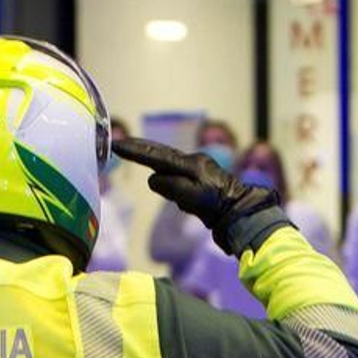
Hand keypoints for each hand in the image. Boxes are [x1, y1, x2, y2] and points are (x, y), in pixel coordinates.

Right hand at [113, 137, 279, 251]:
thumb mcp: (191, 198)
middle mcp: (194, 162)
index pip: (157, 155)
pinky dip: (170, 180)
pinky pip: (178, 177)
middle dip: (141, 150)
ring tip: (139, 160)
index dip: (135, 151)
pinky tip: (173, 191)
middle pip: (161, 154)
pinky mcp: (201, 180)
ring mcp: (198, 170)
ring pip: (170, 167)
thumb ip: (170, 186)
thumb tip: (153, 179)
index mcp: (190, 164)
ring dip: (156, 165)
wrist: (241, 213)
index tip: (117, 145)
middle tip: (120, 144)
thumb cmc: (217, 206)